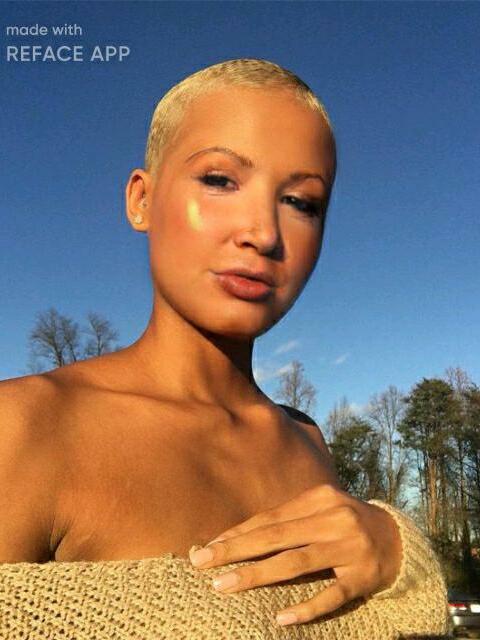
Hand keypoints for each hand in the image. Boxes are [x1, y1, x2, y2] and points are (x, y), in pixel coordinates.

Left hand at [188, 484, 401, 625]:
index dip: (238, 533)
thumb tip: (239, 536)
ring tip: (225, 586)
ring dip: (257, 575)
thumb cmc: (345, 523)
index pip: (271, 518)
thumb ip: (288, 520)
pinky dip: (305, 607)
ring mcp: (350, 548)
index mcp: (320, 498)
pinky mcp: (363, 577)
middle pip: (277, 536)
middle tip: (203, 563)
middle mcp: (334, 518)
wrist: (398, 538)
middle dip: (236, 551)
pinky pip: (331, 595)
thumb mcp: (320, 511)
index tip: (209, 547)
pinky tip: (280, 618)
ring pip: (296, 563)